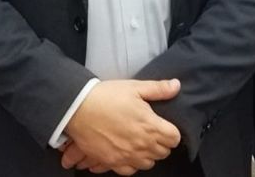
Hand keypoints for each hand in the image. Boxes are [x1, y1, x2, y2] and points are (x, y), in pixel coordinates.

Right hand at [60, 79, 181, 174]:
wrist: (78, 108)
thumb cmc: (106, 96)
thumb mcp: (134, 87)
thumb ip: (158, 89)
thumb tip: (176, 85)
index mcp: (150, 126)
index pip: (174, 138)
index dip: (172, 132)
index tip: (165, 127)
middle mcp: (141, 145)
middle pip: (163, 152)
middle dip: (161, 143)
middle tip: (152, 132)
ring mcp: (127, 155)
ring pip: (148, 164)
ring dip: (148, 154)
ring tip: (140, 143)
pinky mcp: (112, 162)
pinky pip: (130, 171)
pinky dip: (131, 164)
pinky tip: (127, 153)